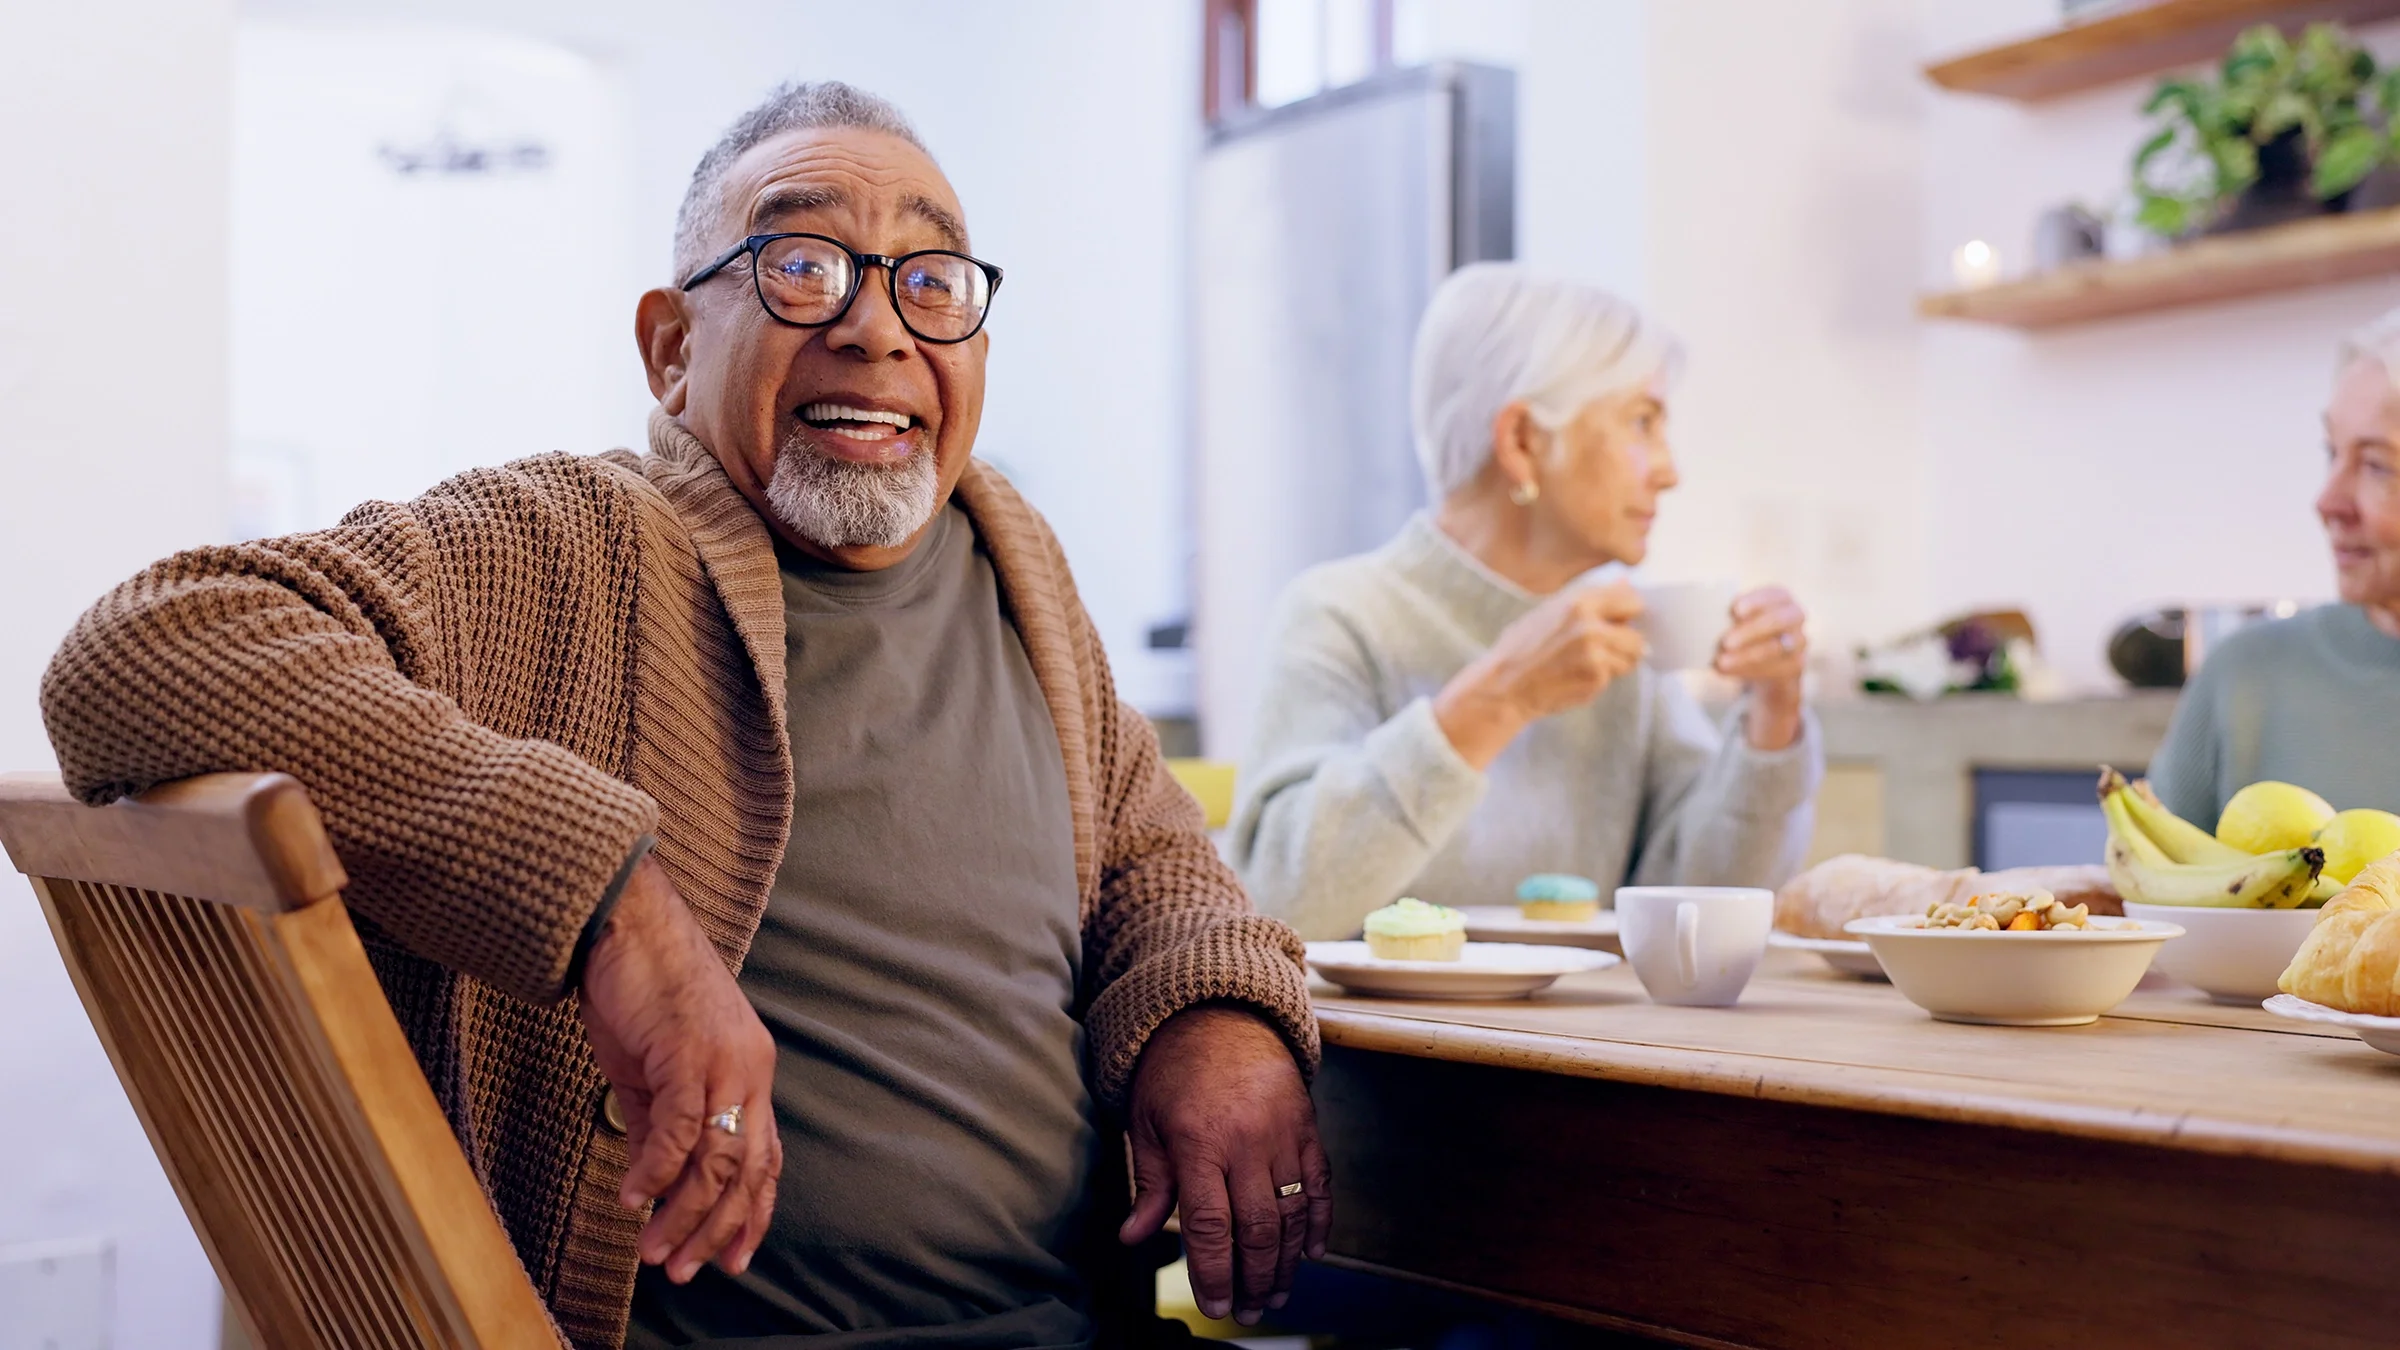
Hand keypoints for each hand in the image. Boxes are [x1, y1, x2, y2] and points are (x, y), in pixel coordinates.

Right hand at [578, 856, 780, 1282]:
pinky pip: (679, 1131)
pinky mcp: (689, 1052)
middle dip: (716, 1230)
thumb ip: (664, 1124)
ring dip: (683, 1215)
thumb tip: (657, 1183)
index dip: (752, 1213)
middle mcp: (751, 1069)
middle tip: (683, 1271)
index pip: (765, 1158)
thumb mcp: (655, 1070)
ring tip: (654, 1252)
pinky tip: (630, 1200)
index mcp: (751, 1071)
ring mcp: (725, 1061)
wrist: (627, 923)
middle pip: (746, 1170)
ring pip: (717, 1160)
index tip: (733, 1259)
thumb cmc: (641, 990)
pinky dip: (653, 1173)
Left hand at [1119, 1005, 1329, 1326]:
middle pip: (1257, 1229)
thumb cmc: (1174, 1071)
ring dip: (1286, 1263)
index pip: (1211, 1226)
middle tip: (1249, 1309)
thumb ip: (1150, 1184)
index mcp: (1198, 1142)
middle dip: (1254, 1279)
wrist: (1220, 1013)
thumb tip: (1132, 1237)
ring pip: (1291, 1214)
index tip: (1216, 1304)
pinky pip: (1319, 1184)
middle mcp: (1245, 1142)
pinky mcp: (1307, 1127)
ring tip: (1276, 1294)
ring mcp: (1282, 1134)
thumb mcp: (1146, 1122)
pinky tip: (1312, 1253)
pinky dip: (1318, 1222)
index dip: (1215, 1273)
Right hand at [1434, 580, 1647, 769]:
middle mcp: (1590, 626)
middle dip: (1625, 645)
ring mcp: (1595, 655)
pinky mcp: (1595, 680)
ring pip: (1631, 660)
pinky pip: (1613, 678)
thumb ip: (1591, 598)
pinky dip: (1600, 680)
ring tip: (1584, 664)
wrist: (1503, 685)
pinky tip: (1575, 677)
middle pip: (1638, 636)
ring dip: (1616, 664)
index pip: (1632, 600)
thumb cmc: (1523, 647)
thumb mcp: (1551, 609)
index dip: (1628, 613)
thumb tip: (1625, 582)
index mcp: (1579, 601)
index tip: (1619, 623)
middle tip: (1600, 650)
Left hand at [1713, 586, 1806, 749]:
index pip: (1775, 594)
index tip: (1735, 610)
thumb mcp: (1737, 620)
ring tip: (1722, 661)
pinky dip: (1749, 671)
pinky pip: (1776, 669)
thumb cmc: (1744, 632)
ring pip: (1777, 648)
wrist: (1767, 663)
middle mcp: (1796, 616)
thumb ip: (1725, 616)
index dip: (1757, 601)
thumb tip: (1692, 615)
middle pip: (1779, 621)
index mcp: (1781, 598)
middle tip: (1725, 642)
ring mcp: (1800, 641)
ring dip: (1747, 655)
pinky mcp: (1796, 665)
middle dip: (1751, 631)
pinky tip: (1728, 671)